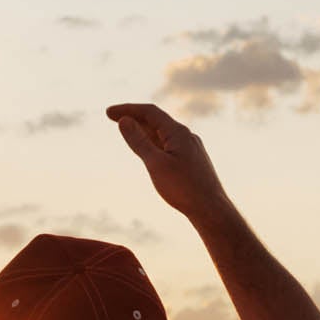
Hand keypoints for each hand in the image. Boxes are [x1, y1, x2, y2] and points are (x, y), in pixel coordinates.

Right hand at [106, 103, 230, 224]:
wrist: (211, 210)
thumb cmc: (184, 188)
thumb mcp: (155, 163)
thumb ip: (138, 141)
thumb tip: (124, 120)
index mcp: (178, 133)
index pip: (149, 112)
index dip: (128, 109)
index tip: (108, 112)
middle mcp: (186, 136)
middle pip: (156, 121)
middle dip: (133, 117)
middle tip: (111, 118)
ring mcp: (190, 148)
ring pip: (163, 134)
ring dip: (143, 130)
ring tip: (126, 130)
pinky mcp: (192, 161)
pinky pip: (169, 145)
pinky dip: (153, 143)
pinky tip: (148, 149)